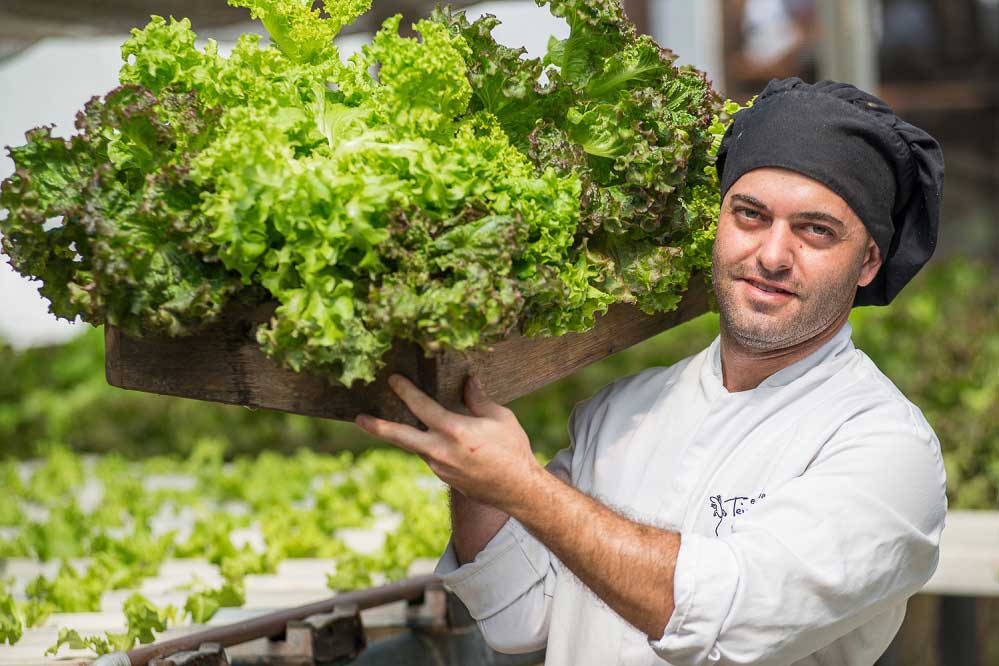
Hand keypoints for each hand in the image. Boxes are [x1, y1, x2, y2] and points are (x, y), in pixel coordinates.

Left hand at [354, 374, 542, 512]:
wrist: (518, 490)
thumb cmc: (512, 450)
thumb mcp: (500, 418)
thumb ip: (479, 399)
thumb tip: (468, 381)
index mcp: (455, 432)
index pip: (422, 407)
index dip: (405, 391)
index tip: (392, 380)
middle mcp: (441, 451)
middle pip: (401, 436)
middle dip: (377, 426)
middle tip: (358, 418)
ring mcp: (439, 468)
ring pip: (414, 446)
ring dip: (402, 434)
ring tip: (389, 421)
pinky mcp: (444, 477)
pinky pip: (429, 456)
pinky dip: (425, 444)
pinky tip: (429, 436)